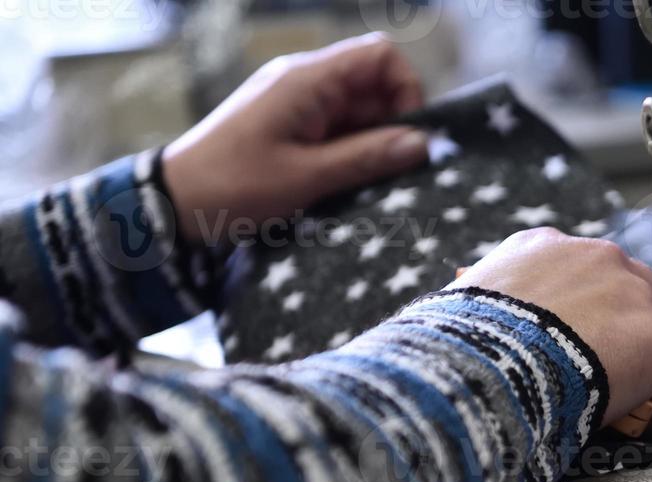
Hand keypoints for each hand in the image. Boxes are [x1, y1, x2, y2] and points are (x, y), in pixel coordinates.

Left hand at [163, 34, 427, 241]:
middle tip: (390, 169)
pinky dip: (350, 151)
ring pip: (358, 110)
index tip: (407, 136)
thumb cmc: (235, 184)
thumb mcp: (307, 177)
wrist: (174, 200)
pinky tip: (343, 181)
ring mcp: (296, 101)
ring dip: (371, 143)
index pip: (380, 56)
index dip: (406, 89)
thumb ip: (367, 157)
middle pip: (374, 85)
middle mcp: (305, 80)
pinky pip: (337, 128)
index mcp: (308, 79)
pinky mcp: (289, 124)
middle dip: (392, 124)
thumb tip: (423, 143)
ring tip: (364, 181)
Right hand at [455, 229, 651, 423]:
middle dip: (628, 318)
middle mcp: (595, 257)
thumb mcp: (461, 308)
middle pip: (634, 284)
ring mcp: (631, 297)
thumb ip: (484, 310)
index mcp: (543, 246)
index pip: (581, 267)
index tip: (573, 334)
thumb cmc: (459, 346)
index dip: (583, 305)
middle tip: (612, 358)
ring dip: (647, 353)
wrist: (484, 368)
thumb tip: (465, 334)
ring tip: (631, 388)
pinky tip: (646, 417)